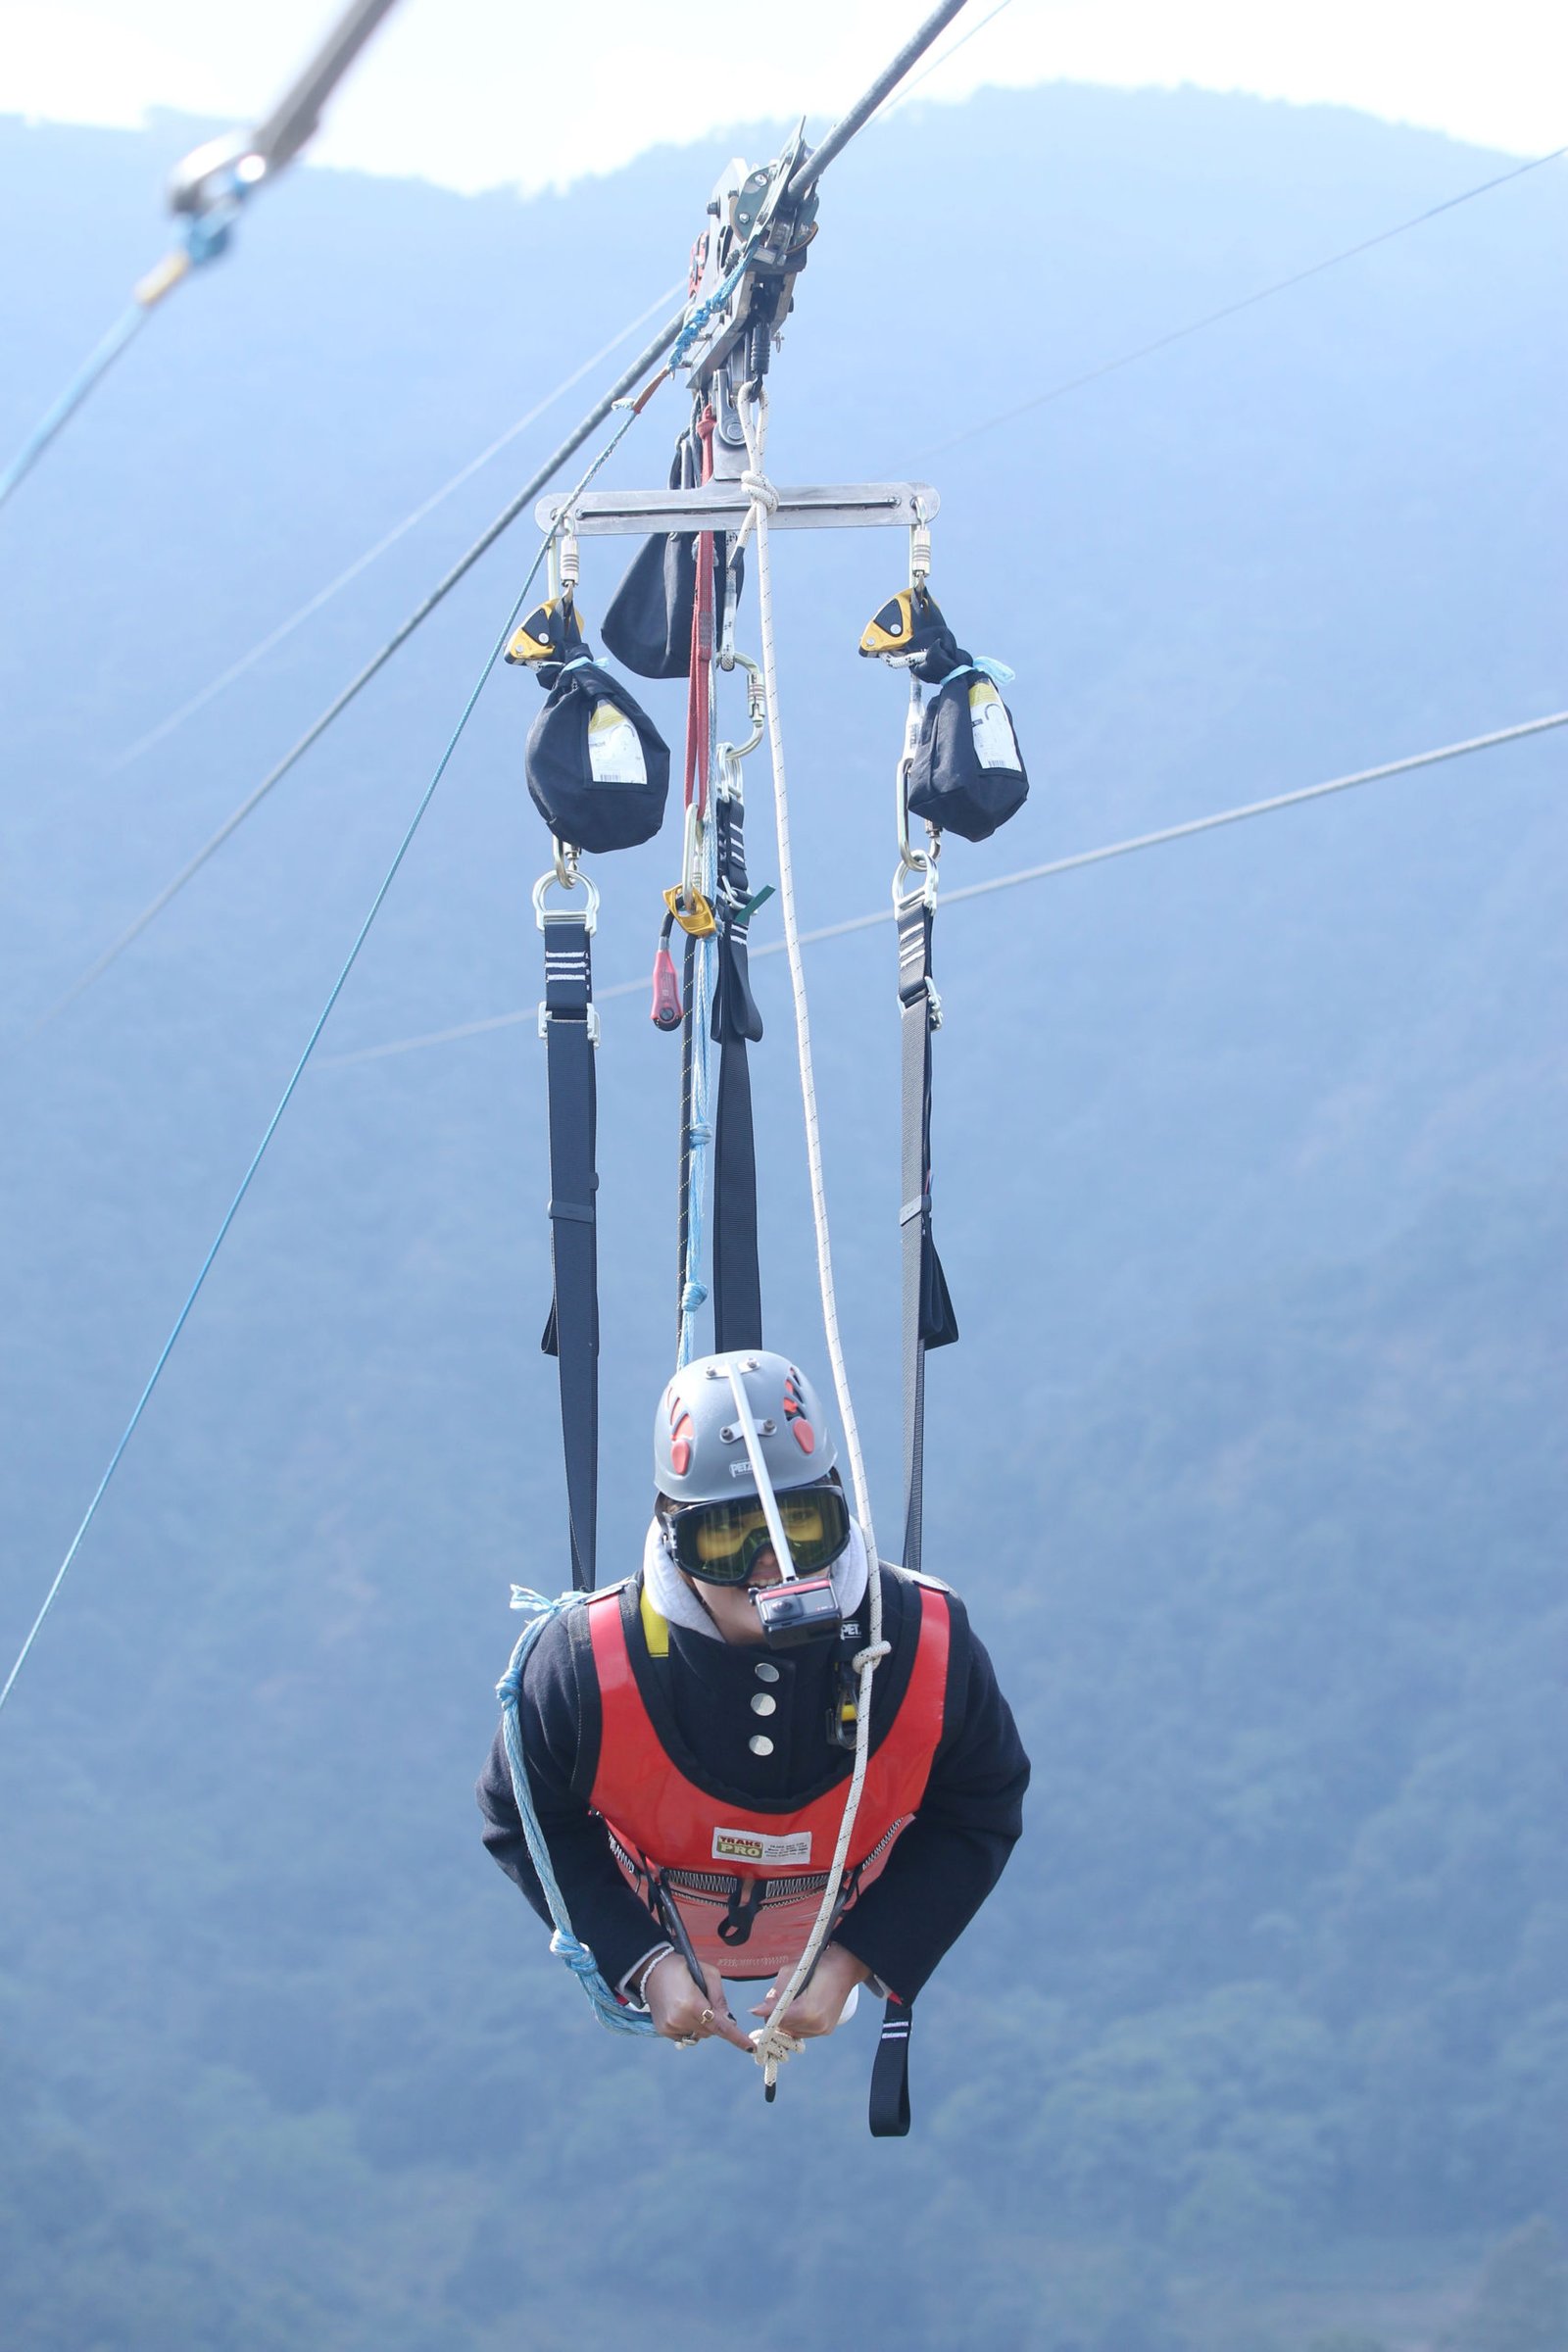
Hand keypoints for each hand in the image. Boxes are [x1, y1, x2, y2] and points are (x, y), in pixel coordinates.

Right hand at [643, 1955, 753, 2051]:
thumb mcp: (708, 1973)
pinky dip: (690, 2026)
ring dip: (702, 2024)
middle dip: (715, 2019)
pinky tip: (682, 2010)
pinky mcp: (663, 2031)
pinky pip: (687, 2036)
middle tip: (705, 1999)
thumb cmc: (684, 1968)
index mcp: (691, 2003)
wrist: (652, 1970)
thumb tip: (729, 2021)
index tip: (750, 2047)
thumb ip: (720, 1998)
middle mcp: (679, 2019)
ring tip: (691, 2002)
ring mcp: (670, 2027)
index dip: (737, 2037)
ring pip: (700, 2035)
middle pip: (711, 2031)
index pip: (719, 2026)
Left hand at [750, 1942, 870, 2039]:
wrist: (845, 1967)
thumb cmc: (816, 1965)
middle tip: (772, 2003)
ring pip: (792, 2032)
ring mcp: (822, 2030)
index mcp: (808, 2010)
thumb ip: (775, 1994)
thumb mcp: (791, 1973)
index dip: (765, 2013)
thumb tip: (756, 2011)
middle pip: (783, 2027)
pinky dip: (796, 2023)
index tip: (753, 2010)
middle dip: (774, 2016)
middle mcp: (816, 2025)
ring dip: (785, 2021)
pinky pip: (802, 2031)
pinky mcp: (826, 2030)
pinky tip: (798, 2009)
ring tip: (787, 2004)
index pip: (778, 2018)